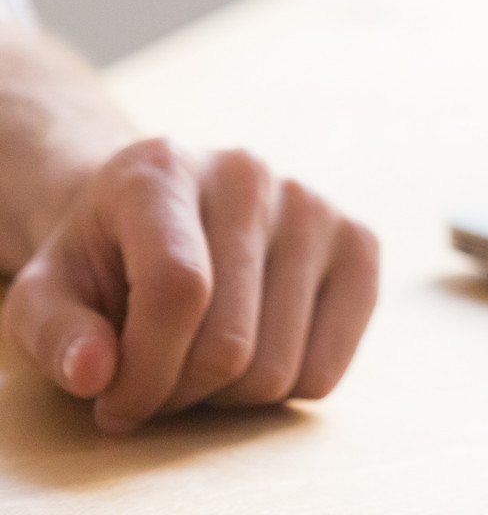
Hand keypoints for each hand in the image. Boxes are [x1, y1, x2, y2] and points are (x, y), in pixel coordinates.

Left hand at [0, 138, 379, 432]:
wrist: (160, 214)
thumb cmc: (101, 261)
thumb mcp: (43, 293)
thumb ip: (54, 334)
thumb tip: (96, 374)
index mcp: (162, 169)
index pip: (177, 288)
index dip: (143, 372)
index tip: (112, 403)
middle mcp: (248, 173)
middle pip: (230, 343)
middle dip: (178, 393)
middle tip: (152, 384)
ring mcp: (314, 205)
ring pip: (279, 367)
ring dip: (226, 397)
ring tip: (196, 363)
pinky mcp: (359, 241)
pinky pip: (327, 367)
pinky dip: (282, 389)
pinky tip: (252, 351)